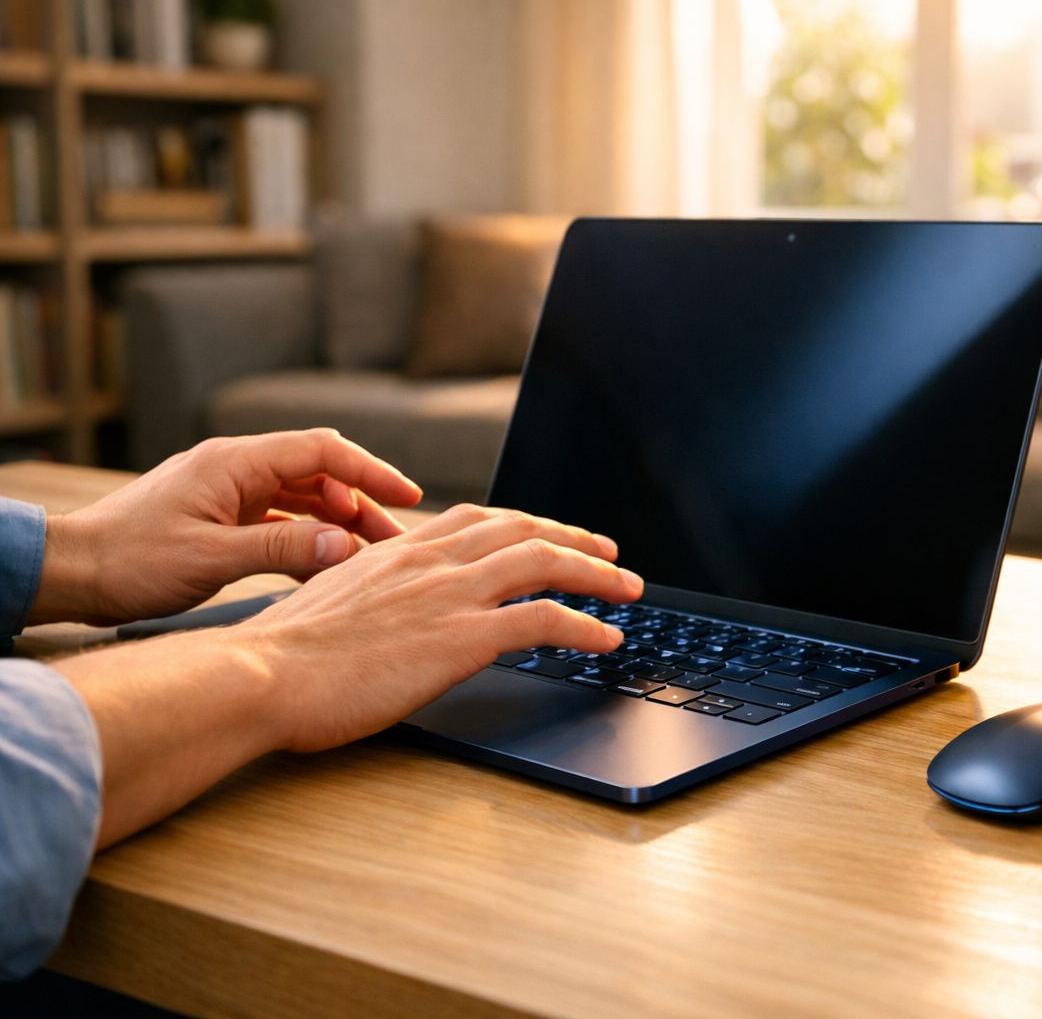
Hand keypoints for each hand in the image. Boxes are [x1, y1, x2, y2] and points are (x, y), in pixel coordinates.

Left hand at [30, 429, 423, 625]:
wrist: (71, 573)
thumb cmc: (129, 561)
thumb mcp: (210, 558)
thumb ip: (282, 550)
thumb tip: (344, 545)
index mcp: (236, 462)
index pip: (323, 452)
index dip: (372, 472)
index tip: (409, 499)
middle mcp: (236, 469)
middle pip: (319, 473)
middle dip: (363, 503)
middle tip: (397, 540)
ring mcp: (228, 493)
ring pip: (302, 499)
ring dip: (339, 524)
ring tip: (372, 558)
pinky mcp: (221, 518)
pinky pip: (280, 522)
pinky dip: (309, 540)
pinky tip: (328, 569)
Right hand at [231, 502, 640, 752]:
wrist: (260, 674)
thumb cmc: (280, 655)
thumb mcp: (329, 603)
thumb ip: (370, 595)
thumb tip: (388, 613)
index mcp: (398, 548)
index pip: (478, 519)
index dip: (524, 523)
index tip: (549, 532)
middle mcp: (430, 560)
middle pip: (522, 530)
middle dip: (574, 539)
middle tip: (610, 554)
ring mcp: (448, 594)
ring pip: (543, 563)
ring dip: (596, 575)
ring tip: (629, 590)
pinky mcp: (460, 637)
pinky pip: (542, 621)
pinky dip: (584, 625)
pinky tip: (606, 638)